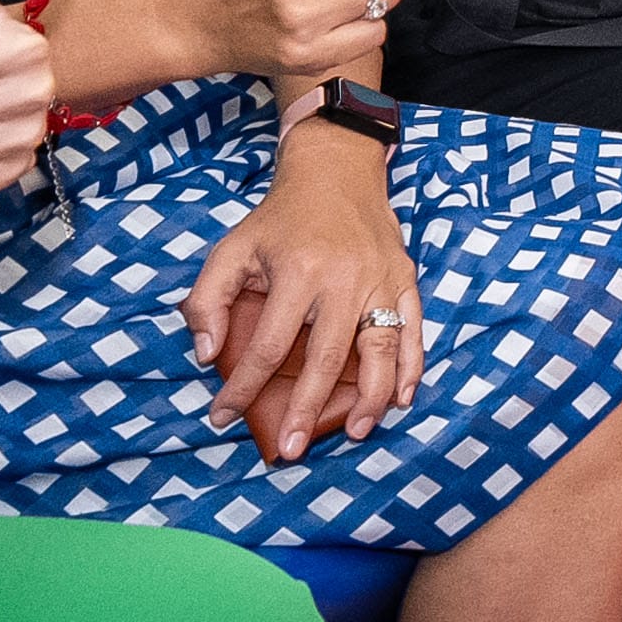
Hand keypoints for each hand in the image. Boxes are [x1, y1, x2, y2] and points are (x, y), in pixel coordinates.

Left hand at [190, 139, 423, 457]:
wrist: (337, 172)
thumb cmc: (280, 219)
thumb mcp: (231, 249)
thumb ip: (207, 300)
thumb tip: (208, 354)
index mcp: (297, 271)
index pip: (270, 346)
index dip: (244, 388)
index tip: (224, 417)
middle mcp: (343, 279)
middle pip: (328, 358)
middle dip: (306, 410)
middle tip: (290, 449)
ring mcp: (380, 281)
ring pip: (381, 350)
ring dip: (370, 399)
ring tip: (354, 433)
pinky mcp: (405, 280)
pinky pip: (414, 331)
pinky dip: (411, 369)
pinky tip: (400, 399)